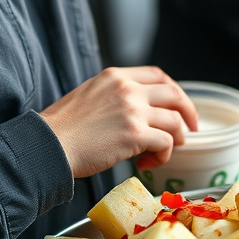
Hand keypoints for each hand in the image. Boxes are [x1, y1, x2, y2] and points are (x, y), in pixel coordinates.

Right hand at [39, 66, 197, 178]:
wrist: (48, 145)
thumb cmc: (62, 128)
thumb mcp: (88, 94)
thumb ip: (113, 95)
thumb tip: (134, 110)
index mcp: (115, 76)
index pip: (157, 75)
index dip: (173, 90)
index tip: (178, 105)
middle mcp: (128, 88)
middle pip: (174, 94)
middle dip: (187, 112)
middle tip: (190, 129)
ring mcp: (133, 110)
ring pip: (173, 121)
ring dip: (174, 139)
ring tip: (162, 152)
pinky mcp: (135, 135)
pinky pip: (165, 143)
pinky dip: (162, 155)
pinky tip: (147, 163)